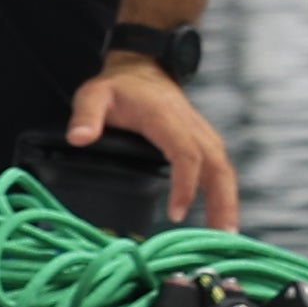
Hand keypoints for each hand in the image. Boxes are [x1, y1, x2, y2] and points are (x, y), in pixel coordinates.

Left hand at [67, 57, 238, 230]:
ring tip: (224, 235)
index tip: (176, 214)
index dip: (186, 185)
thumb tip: (79, 139)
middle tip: (222, 236)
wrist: (142, 70)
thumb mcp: (94, 95)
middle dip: (223, 200)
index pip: (186, 155)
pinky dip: (224, 192)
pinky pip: (219, 168)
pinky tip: (220, 216)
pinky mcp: (203, 141)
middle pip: (218, 166)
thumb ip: (86, 116)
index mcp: (167, 119)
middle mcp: (192, 127)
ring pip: (223, 169)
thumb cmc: (118, 87)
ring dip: (228, 201)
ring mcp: (201, 134)